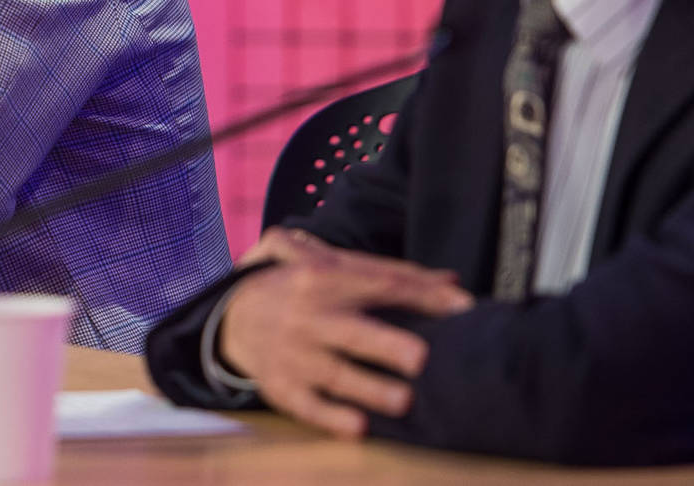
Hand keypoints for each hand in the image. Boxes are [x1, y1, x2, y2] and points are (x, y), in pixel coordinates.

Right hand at [220, 228, 472, 438]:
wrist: (231, 316)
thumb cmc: (296, 288)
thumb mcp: (330, 264)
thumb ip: (388, 271)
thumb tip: (449, 282)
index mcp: (322, 277)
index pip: (379, 284)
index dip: (422, 295)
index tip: (463, 308)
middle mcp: (306, 315)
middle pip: (351, 330)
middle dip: (386, 344)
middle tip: (422, 359)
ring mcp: (291, 352)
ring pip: (332, 373)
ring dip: (367, 388)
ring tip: (403, 402)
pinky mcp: (279, 385)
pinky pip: (305, 405)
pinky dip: (330, 418)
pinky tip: (357, 429)